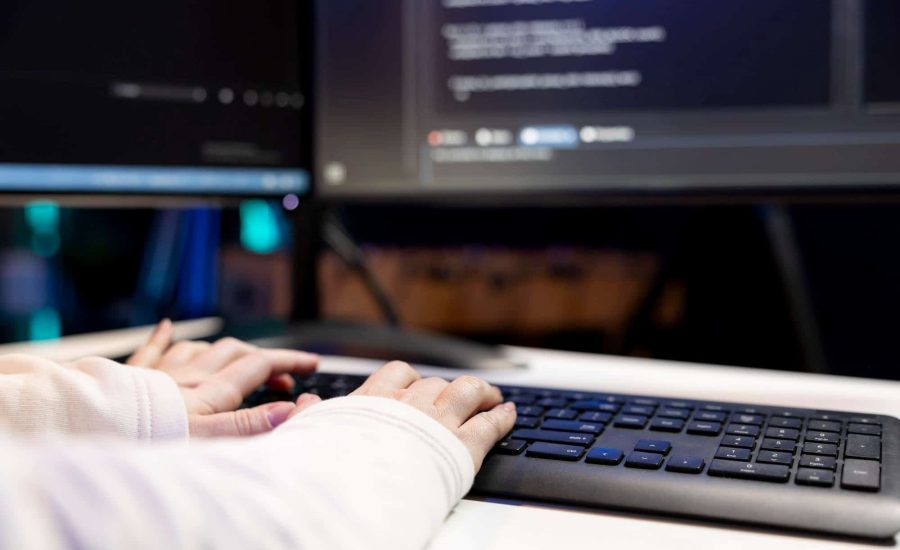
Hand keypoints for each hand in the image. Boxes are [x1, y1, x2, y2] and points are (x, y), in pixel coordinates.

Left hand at [128, 321, 318, 437]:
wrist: (89, 428)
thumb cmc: (145, 438)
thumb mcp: (205, 439)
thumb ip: (248, 424)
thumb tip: (288, 410)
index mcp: (208, 392)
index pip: (259, 366)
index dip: (289, 362)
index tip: (311, 363)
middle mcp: (187, 376)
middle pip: (234, 353)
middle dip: (264, 356)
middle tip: (283, 374)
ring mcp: (159, 374)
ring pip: (199, 349)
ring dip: (224, 349)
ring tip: (238, 358)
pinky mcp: (131, 377)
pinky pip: (152, 349)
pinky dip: (165, 338)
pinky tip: (166, 326)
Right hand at [306, 361, 515, 471]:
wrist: (354, 489)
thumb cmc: (330, 465)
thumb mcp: (308, 435)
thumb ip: (309, 417)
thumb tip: (304, 403)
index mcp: (373, 402)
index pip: (397, 374)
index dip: (412, 378)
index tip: (417, 384)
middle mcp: (409, 406)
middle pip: (436, 383)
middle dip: (448, 386)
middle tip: (457, 394)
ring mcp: (438, 423)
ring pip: (468, 391)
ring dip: (481, 391)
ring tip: (491, 395)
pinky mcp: (461, 446)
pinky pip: (489, 423)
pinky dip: (502, 416)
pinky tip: (510, 413)